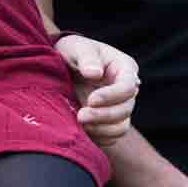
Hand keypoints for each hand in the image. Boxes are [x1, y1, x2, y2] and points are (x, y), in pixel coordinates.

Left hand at [55, 33, 138, 147]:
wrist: (60, 67)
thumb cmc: (72, 52)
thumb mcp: (76, 47)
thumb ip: (87, 57)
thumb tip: (95, 74)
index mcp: (124, 68)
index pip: (127, 87)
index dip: (111, 96)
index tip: (91, 100)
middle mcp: (126, 91)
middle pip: (125, 110)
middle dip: (103, 116)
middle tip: (80, 116)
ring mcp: (118, 108)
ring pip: (121, 127)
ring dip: (101, 130)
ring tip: (79, 123)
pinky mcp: (108, 123)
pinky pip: (110, 138)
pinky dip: (97, 138)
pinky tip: (80, 132)